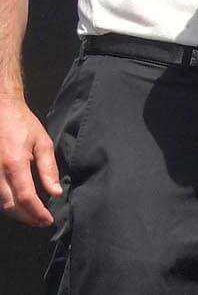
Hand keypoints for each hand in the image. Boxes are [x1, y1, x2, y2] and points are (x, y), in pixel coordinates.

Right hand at [0, 95, 57, 226]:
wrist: (1, 111)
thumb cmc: (23, 124)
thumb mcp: (42, 142)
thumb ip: (48, 169)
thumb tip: (55, 192)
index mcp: (15, 164)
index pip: (26, 197)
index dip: (37, 212)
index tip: (47, 219)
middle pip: (10, 205)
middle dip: (27, 217)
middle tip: (41, 221)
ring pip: (0, 203)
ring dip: (16, 213)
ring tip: (33, 216)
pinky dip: (6, 203)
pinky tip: (18, 205)